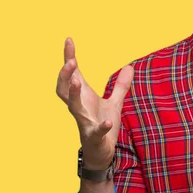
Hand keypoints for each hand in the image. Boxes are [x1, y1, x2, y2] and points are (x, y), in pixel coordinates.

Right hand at [56, 37, 133, 168]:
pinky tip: (107, 123)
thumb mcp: (115, 103)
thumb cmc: (103, 126)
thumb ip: (121, 86)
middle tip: (70, 61)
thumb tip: (130, 66)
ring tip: (77, 81)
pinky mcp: (93, 137)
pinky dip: (100, 127)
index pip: (72, 75)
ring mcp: (84, 122)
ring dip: (73, 94)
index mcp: (82, 97)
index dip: (68, 57)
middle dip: (64, 75)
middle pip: (62, 89)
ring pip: (72, 107)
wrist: (102, 153)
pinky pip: (94, 131)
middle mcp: (79, 108)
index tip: (69, 40)